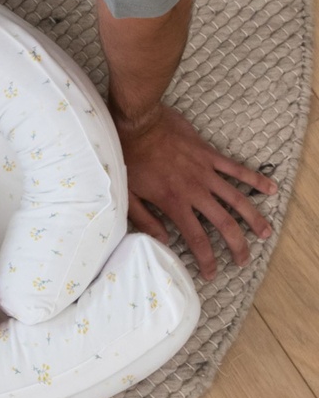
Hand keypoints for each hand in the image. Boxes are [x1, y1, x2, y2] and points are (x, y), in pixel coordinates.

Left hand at [118, 104, 276, 280]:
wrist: (138, 124)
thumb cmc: (128, 158)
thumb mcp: (127, 194)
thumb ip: (145, 220)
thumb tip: (163, 241)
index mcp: (174, 202)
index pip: (196, 238)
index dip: (206, 259)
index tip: (211, 273)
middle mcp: (195, 191)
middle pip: (224, 223)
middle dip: (236, 245)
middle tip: (243, 260)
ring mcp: (205, 172)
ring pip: (237, 199)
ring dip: (253, 217)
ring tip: (265, 233)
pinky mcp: (210, 155)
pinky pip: (237, 169)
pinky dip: (255, 179)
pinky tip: (271, 188)